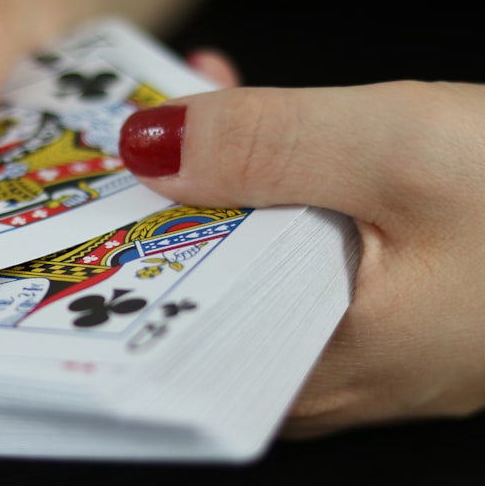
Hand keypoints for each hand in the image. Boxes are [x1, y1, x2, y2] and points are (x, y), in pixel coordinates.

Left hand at [119, 79, 484, 436]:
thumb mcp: (397, 151)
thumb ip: (265, 145)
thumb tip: (147, 143)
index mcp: (301, 369)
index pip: (165, 311)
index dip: (119, 232)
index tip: (87, 171)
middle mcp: (310, 374)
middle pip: (194, 281)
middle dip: (160, 193)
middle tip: (128, 122)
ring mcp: (340, 342)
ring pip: (240, 258)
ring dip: (214, 179)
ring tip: (185, 110)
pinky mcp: (367, 307)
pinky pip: (287, 248)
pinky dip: (266, 189)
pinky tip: (254, 136)